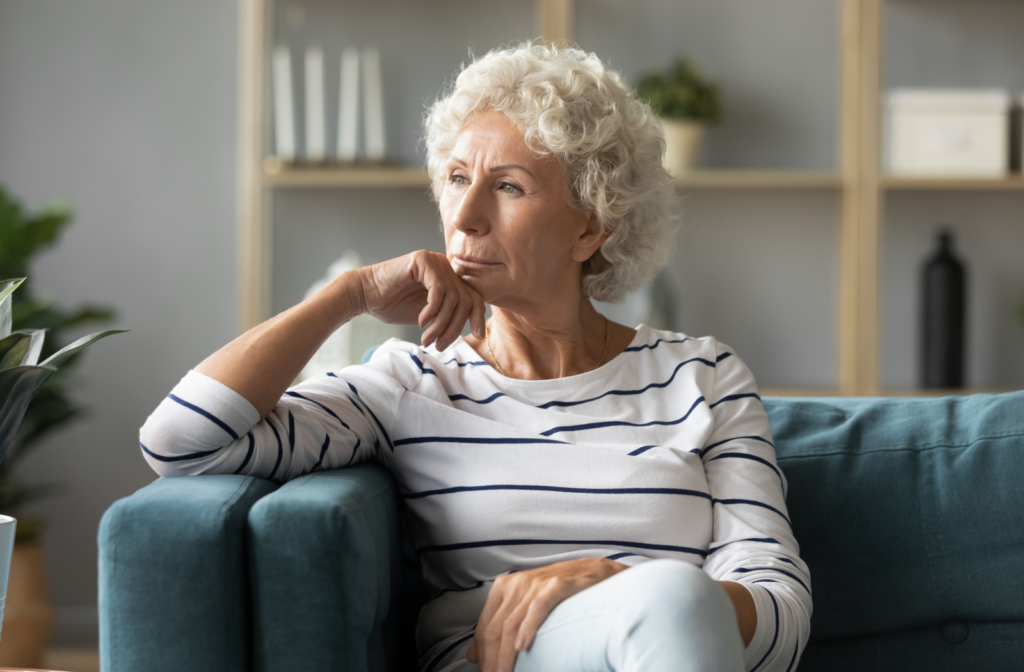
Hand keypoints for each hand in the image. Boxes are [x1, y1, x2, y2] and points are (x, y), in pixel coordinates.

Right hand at [353, 250, 485, 348]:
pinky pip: (438, 289)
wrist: (364, 295)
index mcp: (448, 277)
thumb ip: (448, 316)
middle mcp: (444, 265)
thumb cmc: (393, 305)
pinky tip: (420, 321)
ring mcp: (434, 260)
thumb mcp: (429, 315)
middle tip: (439, 345)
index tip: (477, 336)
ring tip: (426, 338)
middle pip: (466, 299)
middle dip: (455, 327)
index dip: (478, 317)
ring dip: (440, 324)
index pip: (474, 296)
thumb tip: (476, 329)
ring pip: (453, 297)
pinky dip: (432, 310)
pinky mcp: (422, 260)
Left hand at [466, 558, 626, 671]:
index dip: (482, 653)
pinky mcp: (556, 586)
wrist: (592, 572)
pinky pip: (538, 607)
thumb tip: (473, 656)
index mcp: (504, 588)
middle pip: (496, 627)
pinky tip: (522, 646)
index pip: (484, 626)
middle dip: (491, 658)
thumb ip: (498, 626)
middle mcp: (516, 584)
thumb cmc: (556, 592)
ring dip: (505, 653)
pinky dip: (528, 628)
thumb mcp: (522, 605)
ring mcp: (536, 584)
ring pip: (512, 623)